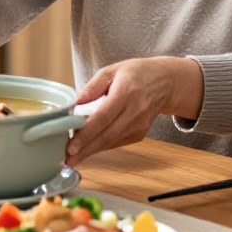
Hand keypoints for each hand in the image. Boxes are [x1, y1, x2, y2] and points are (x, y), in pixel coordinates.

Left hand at [65, 56, 202, 167]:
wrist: (165, 82)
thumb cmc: (135, 74)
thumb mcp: (112, 70)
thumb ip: (93, 86)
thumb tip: (75, 103)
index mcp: (126, 92)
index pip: (103, 117)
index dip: (87, 133)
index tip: (71, 146)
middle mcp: (135, 111)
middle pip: (107, 135)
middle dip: (85, 149)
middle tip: (67, 160)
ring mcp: (140, 125)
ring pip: (111, 142)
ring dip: (90, 151)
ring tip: (71, 158)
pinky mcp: (140, 134)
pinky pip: (117, 142)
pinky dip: (101, 147)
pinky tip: (86, 149)